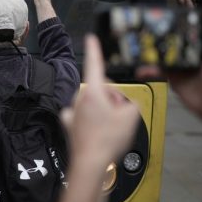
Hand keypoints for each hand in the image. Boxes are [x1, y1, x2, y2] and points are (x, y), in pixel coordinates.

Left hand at [62, 35, 138, 164]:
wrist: (91, 163)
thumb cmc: (107, 140)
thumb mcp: (132, 117)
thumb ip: (132, 103)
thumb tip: (127, 104)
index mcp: (93, 91)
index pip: (94, 64)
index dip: (95, 50)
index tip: (91, 38)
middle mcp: (80, 98)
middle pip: (100, 87)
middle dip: (111, 96)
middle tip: (120, 112)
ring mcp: (73, 111)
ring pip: (91, 101)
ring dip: (102, 108)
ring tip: (111, 126)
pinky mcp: (69, 124)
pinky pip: (82, 114)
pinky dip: (90, 118)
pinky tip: (96, 128)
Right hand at [137, 1, 201, 129]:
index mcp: (201, 42)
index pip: (187, 26)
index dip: (176, 19)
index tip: (163, 11)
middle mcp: (189, 51)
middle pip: (170, 38)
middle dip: (157, 33)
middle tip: (142, 26)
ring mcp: (179, 64)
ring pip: (161, 53)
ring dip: (149, 50)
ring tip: (136, 44)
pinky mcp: (171, 76)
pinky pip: (157, 70)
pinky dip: (148, 69)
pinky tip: (141, 68)